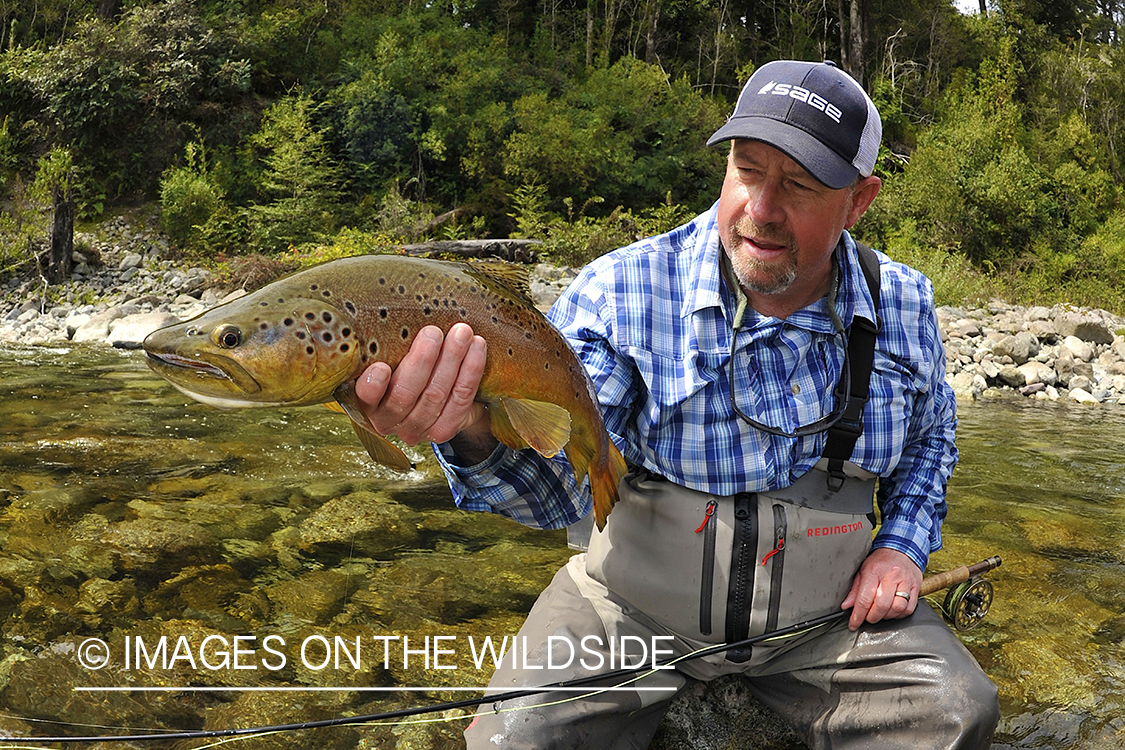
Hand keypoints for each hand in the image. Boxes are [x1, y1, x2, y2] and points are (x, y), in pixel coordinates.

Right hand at [355, 323, 491, 450]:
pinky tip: (477, 347)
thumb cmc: (402, 365)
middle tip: (433, 332)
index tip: (381, 367)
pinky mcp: (444, 430)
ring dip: (452, 360)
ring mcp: (417, 429)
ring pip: (436, 395)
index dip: (373, 386)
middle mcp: (388, 420)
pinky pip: (462, 398)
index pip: (367, 398)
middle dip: (422, 361)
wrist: (432, 397)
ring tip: (462, 333)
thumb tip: (391, 311)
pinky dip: (471, 370)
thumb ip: (386, 345)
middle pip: (405, 394)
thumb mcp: (388, 356)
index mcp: (367, 402)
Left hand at [840, 547, 922, 630]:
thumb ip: (855, 589)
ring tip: (880, 613)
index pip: (864, 598)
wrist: (902, 550)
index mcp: (874, 571)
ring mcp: (905, 582)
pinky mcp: (916, 588)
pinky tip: (892, 611)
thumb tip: (846, 606)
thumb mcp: (863, 570)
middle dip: (872, 617)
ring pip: (897, 608)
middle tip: (868, 618)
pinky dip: (899, 614)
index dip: (857, 615)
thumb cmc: (880, 561)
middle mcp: (891, 577)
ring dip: (886, 617)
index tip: (853, 624)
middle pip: (882, 605)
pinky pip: (909, 609)